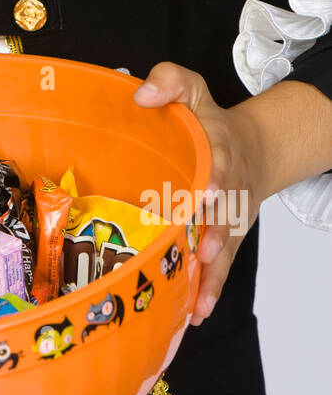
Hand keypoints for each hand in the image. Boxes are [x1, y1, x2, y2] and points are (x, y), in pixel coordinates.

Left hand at [133, 62, 266, 325]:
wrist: (252, 148)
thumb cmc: (208, 123)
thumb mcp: (191, 90)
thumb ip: (170, 81)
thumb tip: (142, 94)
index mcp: (219, 151)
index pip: (221, 163)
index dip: (218, 177)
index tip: (211, 191)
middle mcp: (228, 189)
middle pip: (225, 213)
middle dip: (217, 232)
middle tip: (204, 251)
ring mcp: (227, 218)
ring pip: (223, 249)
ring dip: (213, 273)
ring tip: (197, 299)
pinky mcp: (223, 239)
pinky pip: (219, 267)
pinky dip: (210, 289)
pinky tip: (195, 312)